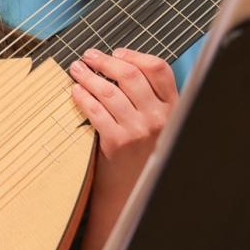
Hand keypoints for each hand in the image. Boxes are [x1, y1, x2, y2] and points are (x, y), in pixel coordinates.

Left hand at [67, 48, 177, 249]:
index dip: (135, 56)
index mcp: (173, 109)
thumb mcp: (161, 128)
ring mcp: (139, 131)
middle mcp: (160, 118)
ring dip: (89, 76)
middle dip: (106, 61)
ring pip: (110, 91)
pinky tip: (75, 92)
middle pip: (131, 75)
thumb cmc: (145, 159)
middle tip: (88, 56)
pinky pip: (96, 111)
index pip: (159, 69)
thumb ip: (152, 102)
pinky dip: (83, 97)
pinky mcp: (118, 144)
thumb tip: (123, 68)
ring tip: (76, 70)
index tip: (117, 53)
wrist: (137, 197)